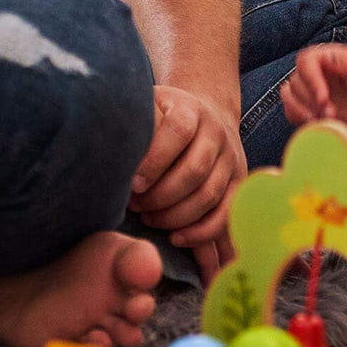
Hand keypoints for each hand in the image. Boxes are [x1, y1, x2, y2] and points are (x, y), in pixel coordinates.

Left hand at [130, 86, 245, 262]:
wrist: (206, 117)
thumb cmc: (163, 118)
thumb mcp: (147, 109)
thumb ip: (134, 126)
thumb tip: (108, 153)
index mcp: (190, 109)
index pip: (179, 131)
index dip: (155, 160)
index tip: (132, 184)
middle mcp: (216, 132)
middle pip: (194, 170)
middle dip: (161, 196)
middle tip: (135, 206)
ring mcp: (230, 158)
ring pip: (208, 195)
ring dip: (175, 215)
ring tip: (149, 218)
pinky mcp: (238, 183)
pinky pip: (225, 214)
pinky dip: (201, 232)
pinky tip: (175, 237)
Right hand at [281, 45, 346, 131]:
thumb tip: (327, 58)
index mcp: (328, 56)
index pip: (305, 61)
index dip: (310, 80)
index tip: (324, 99)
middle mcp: (316, 71)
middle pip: (295, 82)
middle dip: (310, 101)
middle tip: (333, 114)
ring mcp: (313, 90)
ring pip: (288, 96)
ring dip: (302, 111)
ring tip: (325, 120)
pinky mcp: (312, 107)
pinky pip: (292, 112)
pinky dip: (300, 120)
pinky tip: (320, 125)